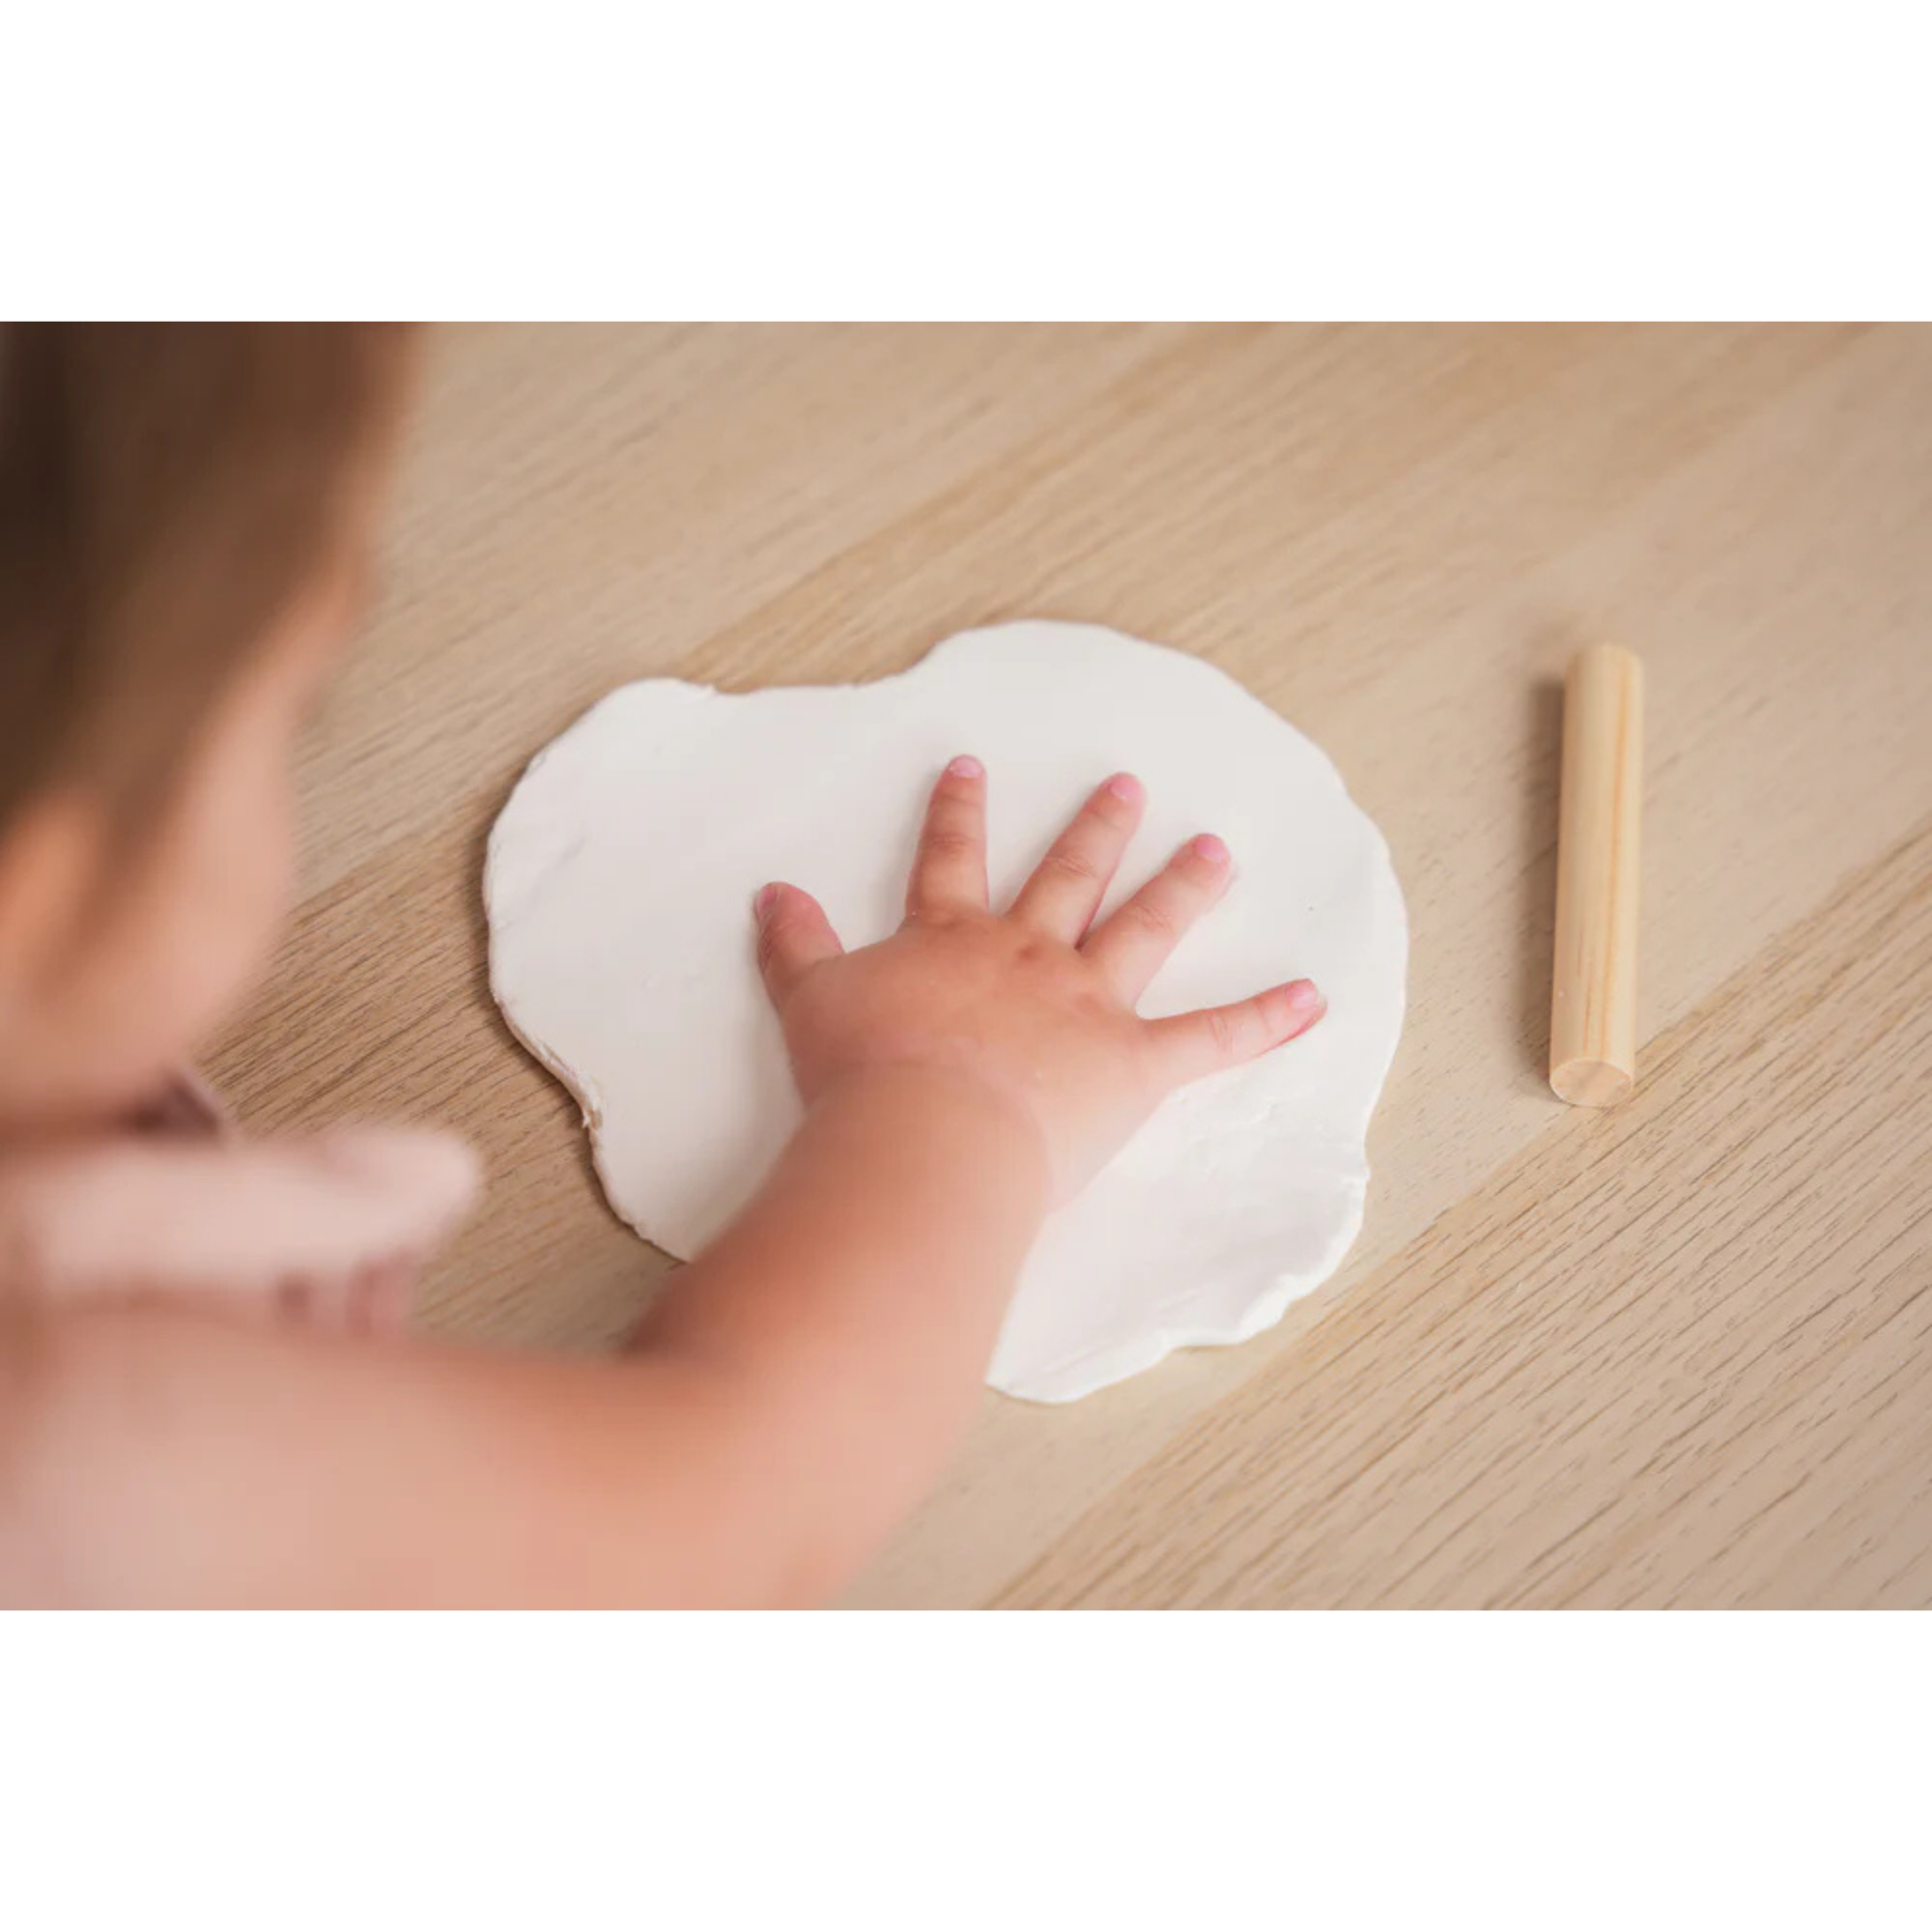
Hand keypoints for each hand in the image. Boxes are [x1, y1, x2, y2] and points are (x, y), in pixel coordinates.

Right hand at [753, 757, 1325, 1202]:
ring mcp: (1086, 1004)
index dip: (957, 815)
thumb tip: (771, 894)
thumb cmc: (863, 1076)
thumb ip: (795, 947)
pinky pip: (1209, 1039)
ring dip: (1182, 888)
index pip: (951, 861)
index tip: (969, 769)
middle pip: (1068, 879)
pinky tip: (1311, 999)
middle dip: (1097, 830)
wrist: (921, 1134)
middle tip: (1129, 787)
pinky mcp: (1132, 1064)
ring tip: (1218, 852)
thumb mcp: (810, 1002)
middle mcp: (1028, 957)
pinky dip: (1263, 1021)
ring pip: (1143, 931)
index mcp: (952, 940)